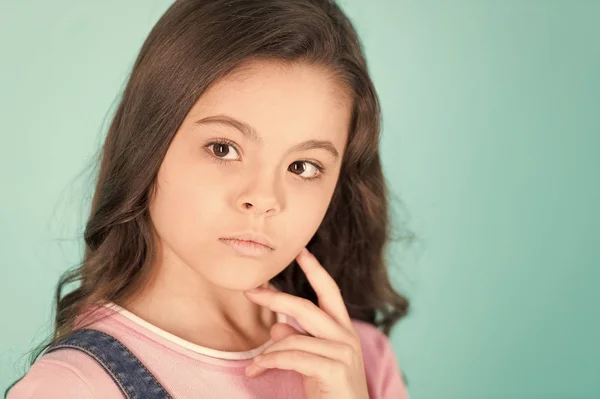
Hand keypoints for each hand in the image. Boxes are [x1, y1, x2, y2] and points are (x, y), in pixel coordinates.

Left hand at [243, 247, 369, 398]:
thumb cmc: (331, 393)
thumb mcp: (312, 364)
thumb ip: (299, 341)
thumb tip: (278, 326)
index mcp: (343, 331)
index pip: (330, 292)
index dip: (315, 270)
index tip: (301, 251)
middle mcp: (347, 337)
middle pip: (307, 307)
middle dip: (276, 298)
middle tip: (250, 291)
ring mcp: (343, 352)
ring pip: (293, 337)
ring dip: (267, 351)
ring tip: (254, 365)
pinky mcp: (335, 369)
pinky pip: (292, 357)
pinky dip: (270, 362)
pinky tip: (257, 370)